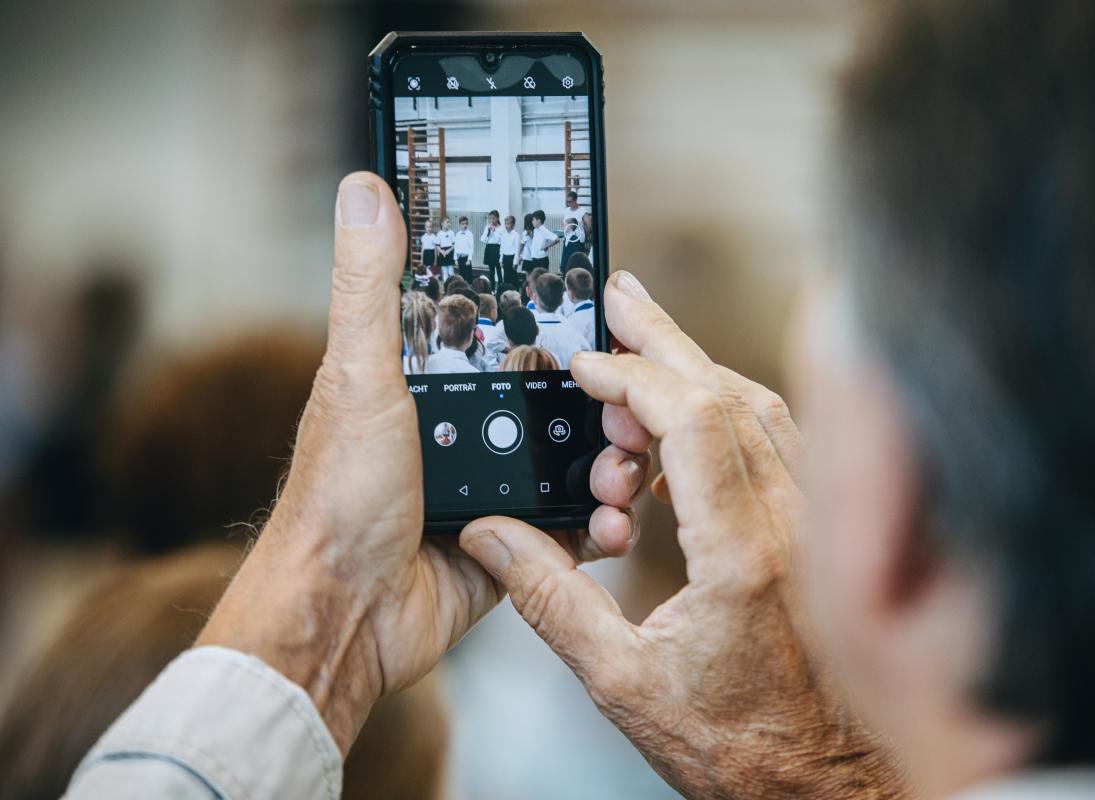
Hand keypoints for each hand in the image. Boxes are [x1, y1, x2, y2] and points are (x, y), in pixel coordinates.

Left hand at [197, 173, 645, 754]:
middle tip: (634, 407)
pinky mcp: (513, 543)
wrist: (343, 616)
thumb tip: (363, 188)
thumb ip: (370, 287)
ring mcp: (492, 488)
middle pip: (556, 400)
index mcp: (430, 383)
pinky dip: (601, 525)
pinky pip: (573, 527)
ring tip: (623, 471)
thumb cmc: (334, 498)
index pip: (509, 336)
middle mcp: (466, 431)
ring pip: (575, 462)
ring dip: (611, 464)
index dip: (559, 323)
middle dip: (605, 402)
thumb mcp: (357, 376)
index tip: (608, 312)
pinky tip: (615, 523)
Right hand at [459, 272, 906, 798]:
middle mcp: (791, 524)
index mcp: (744, 553)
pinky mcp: (820, 537)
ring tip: (643, 345)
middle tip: (619, 298)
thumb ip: (552, 602)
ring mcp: (815, 526)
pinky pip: (778, 444)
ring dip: (699, 368)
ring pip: (760, 410)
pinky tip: (687, 425)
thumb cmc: (744, 749)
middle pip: (729, 392)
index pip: (693, 418)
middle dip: (666, 338)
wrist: (833, 786)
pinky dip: (727, 413)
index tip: (586, 364)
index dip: (634, 375)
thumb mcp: (624, 686)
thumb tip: (494, 540)